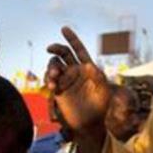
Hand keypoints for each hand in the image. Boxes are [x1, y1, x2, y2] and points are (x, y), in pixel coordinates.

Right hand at [46, 26, 110, 152]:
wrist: (90, 123)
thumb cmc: (100, 106)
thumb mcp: (103, 91)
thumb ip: (97, 77)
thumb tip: (88, 65)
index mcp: (87, 67)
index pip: (78, 49)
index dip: (72, 39)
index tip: (64, 28)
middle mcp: (75, 71)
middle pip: (62, 54)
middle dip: (55, 48)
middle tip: (50, 48)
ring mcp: (65, 80)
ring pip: (54, 65)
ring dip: (51, 68)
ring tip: (54, 78)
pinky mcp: (58, 90)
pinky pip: (50, 79)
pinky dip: (49, 79)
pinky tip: (52, 86)